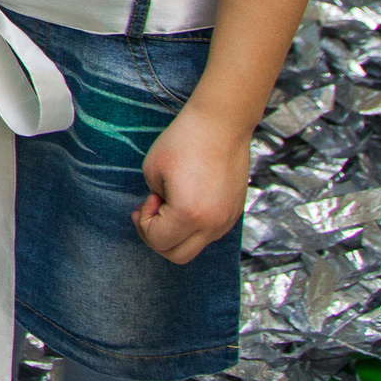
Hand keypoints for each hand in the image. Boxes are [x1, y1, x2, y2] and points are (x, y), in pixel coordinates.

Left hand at [134, 105, 252, 264]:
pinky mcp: (235, 213)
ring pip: (196, 246)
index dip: (145, 224)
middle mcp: (213, 224)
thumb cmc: (183, 142)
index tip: (149, 199)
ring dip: (177, 232)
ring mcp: (227, 220)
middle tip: (151, 209)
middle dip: (157, 237)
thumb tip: (162, 214)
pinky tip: (187, 200)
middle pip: (178, 256)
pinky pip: (210, 233)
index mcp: (189, 215)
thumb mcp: (152, 170)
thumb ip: (153, 202)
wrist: (221, 125)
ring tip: (170, 201)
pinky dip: (193, 226)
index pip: (159, 242)